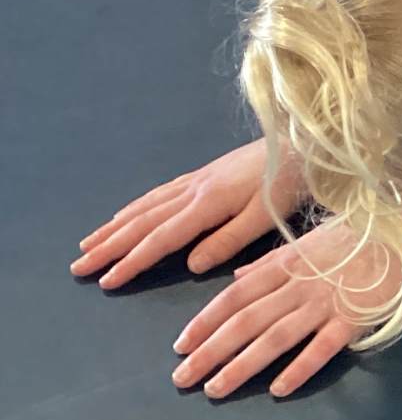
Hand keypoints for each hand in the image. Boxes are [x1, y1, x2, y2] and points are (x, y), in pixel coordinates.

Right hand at [73, 139, 303, 289]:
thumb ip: (230, 240)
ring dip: (115, 226)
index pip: (160, 238)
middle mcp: (196, 189)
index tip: (105, 280)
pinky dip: (137, 206)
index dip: (131, 261)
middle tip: (78, 266)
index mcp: (209, 203)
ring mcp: (199, 179)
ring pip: (147, 205)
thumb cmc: (292, 180)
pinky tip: (127, 213)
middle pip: (143, 221)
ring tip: (89, 244)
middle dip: (109, 246)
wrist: (305, 138)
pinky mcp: (207, 173)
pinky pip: (161, 192)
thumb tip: (190, 265)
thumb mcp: (267, 215)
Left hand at [170, 221, 386, 398]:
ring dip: (241, 365)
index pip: (235, 296)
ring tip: (215, 389)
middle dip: (210, 351)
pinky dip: (299, 368)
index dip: (205, 321)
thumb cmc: (360, 237)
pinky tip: (278, 389)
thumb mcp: (309, 242)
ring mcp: (326, 303)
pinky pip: (322, 348)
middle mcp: (300, 286)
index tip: (180, 345)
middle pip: (246, 321)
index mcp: (287, 264)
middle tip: (181, 377)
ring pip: (275, 338)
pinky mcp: (354, 320)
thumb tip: (236, 278)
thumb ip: (270, 263)